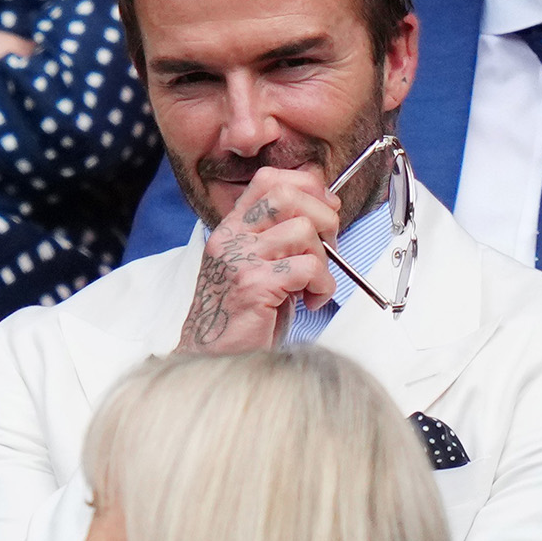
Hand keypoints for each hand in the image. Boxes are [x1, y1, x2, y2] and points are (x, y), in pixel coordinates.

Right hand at [177, 167, 339, 353]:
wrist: (214, 360)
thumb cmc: (242, 320)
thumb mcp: (258, 268)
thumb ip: (279, 239)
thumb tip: (325, 210)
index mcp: (232, 229)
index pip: (269, 180)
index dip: (307, 187)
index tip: (325, 210)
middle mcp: (231, 238)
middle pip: (287, 196)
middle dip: (323, 218)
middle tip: (327, 249)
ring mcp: (239, 259)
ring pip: (303, 231)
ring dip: (323, 261)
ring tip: (312, 285)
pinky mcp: (253, 285)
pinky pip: (309, 267)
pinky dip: (322, 286)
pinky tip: (311, 301)